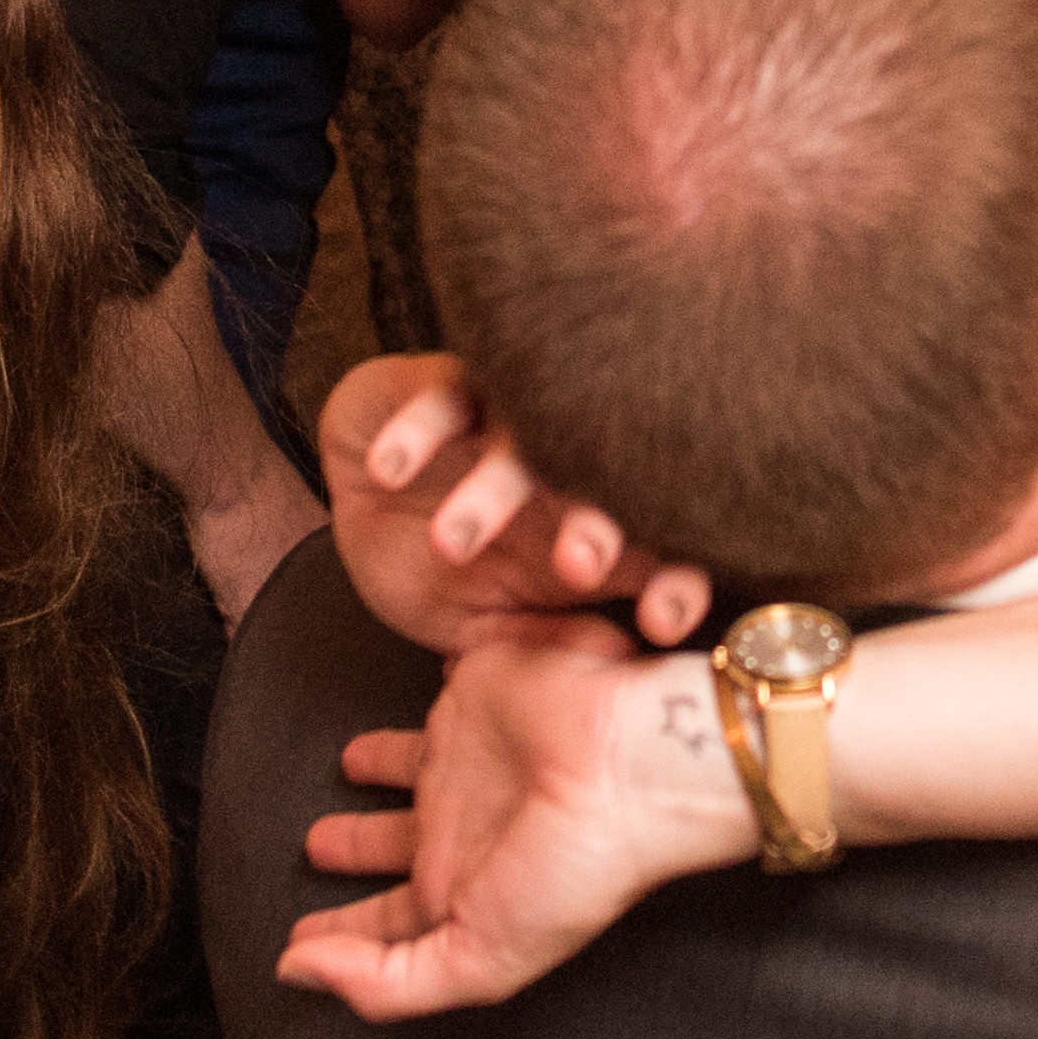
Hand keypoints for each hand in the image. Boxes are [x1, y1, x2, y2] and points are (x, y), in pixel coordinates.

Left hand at [278, 623, 741, 1020]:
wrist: (630, 762)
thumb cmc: (576, 868)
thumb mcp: (477, 958)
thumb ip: (383, 982)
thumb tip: (295, 972)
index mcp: (460, 890)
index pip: (387, 920)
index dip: (342, 934)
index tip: (298, 942)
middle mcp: (463, 824)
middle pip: (394, 841)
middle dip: (355, 846)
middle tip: (316, 845)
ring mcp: (469, 755)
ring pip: (409, 762)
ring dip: (377, 762)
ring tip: (348, 762)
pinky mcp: (477, 689)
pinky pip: (439, 687)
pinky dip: (425, 683)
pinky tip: (414, 681)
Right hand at [321, 352, 713, 653]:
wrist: (361, 508)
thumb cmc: (436, 572)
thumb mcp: (483, 626)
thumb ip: (542, 637)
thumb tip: (613, 650)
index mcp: (593, 536)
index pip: (660, 553)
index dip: (676, 583)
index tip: (661, 622)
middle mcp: (564, 471)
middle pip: (603, 488)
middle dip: (597, 527)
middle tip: (577, 564)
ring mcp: (506, 425)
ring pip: (517, 444)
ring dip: (494, 491)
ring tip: (453, 541)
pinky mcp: (448, 388)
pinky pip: (444, 398)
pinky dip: (419, 432)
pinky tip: (390, 471)